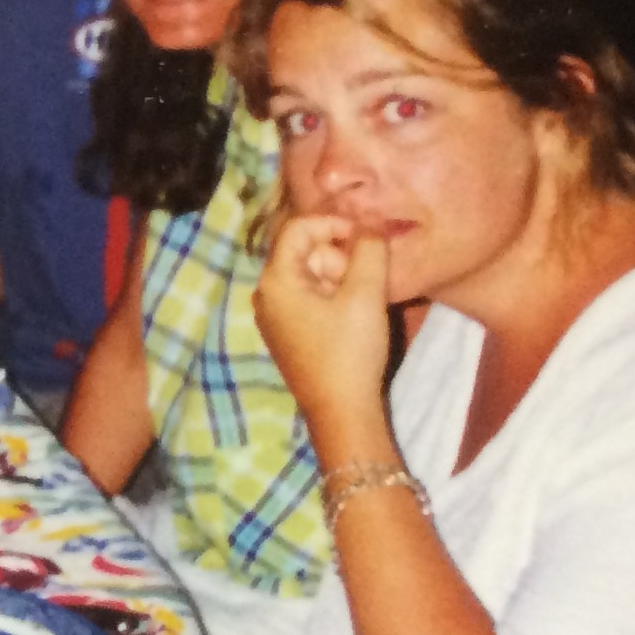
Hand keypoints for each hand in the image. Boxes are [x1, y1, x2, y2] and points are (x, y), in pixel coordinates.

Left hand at [255, 210, 393, 444]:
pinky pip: (308, 299)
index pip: (299, 227)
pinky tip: (353, 316)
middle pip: (303, 251)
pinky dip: (332, 296)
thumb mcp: (366, 294)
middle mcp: (265, 294)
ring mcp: (273, 316)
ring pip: (309, 276)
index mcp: (274, 279)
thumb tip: (368, 226)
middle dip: (338, 256)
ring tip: (362, 299)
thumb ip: (369, 250)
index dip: (334, 223)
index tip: (366, 236)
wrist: (341, 411)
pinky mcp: (286, 334)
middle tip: (365, 277)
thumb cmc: (350, 350)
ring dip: (339, 277)